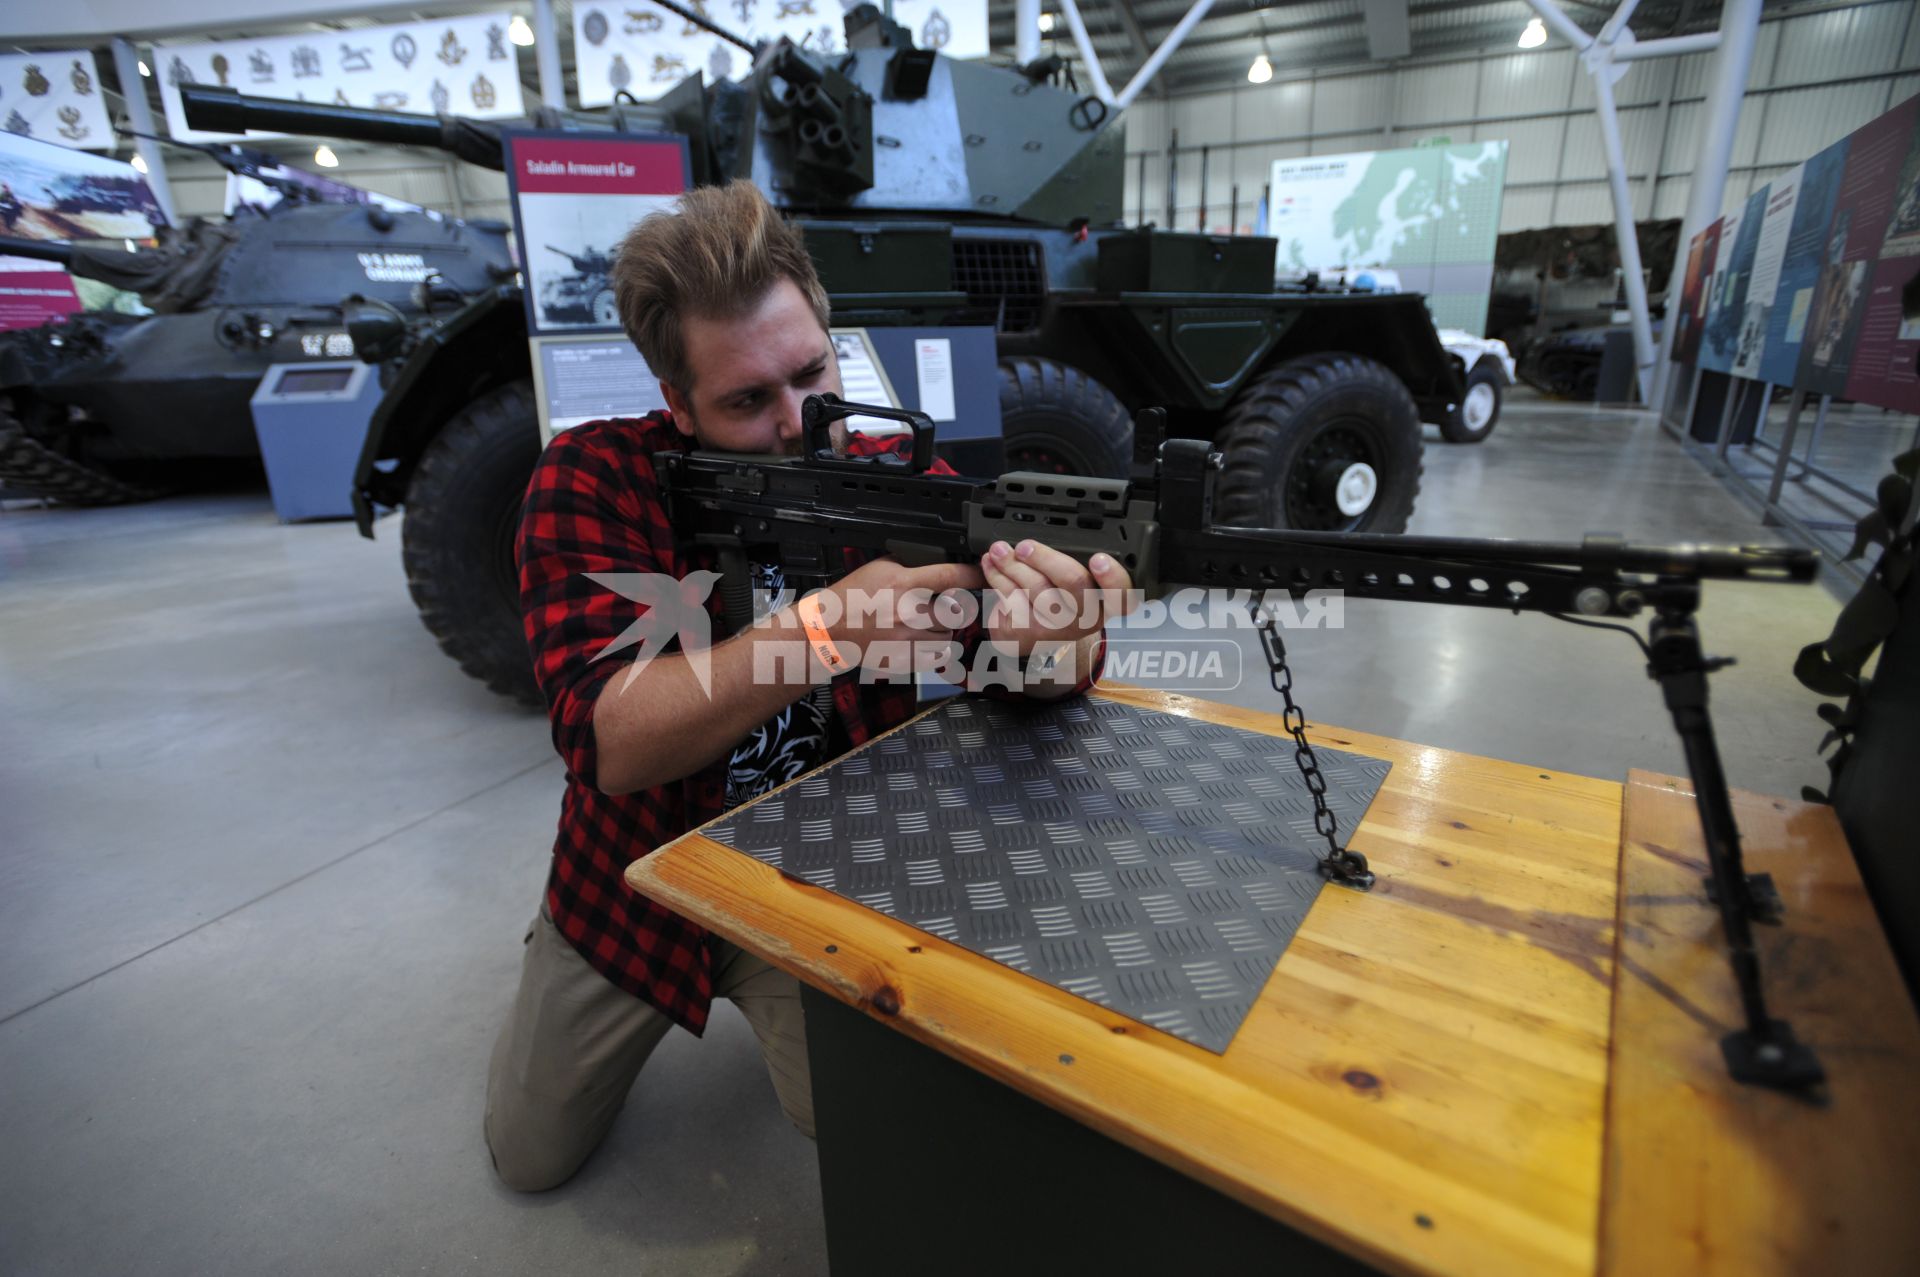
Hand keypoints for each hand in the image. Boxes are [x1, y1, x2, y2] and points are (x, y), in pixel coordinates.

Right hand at [806, 556, 985, 671]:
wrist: (830, 630)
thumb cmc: (854, 598)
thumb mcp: (880, 568)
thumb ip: (911, 566)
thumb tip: (941, 560)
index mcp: (903, 585)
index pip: (950, 576)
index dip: (972, 574)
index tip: (983, 574)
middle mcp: (908, 613)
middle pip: (955, 611)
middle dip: (953, 608)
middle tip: (942, 605)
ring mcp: (907, 639)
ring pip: (949, 634)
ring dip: (943, 629)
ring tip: (924, 623)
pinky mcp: (905, 660)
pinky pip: (938, 655)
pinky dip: (937, 648)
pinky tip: (922, 640)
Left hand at [978, 539, 1134, 654]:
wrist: (1041, 640)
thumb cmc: (1062, 603)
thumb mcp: (1078, 584)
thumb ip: (1074, 562)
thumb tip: (1046, 534)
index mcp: (1106, 602)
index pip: (1123, 594)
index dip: (1113, 576)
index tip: (1099, 559)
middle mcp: (1087, 617)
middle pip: (1074, 581)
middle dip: (1046, 558)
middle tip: (1026, 546)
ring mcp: (1058, 628)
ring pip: (1037, 588)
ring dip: (1012, 564)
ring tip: (999, 550)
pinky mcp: (1030, 633)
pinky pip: (1012, 599)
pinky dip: (998, 578)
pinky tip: (992, 566)